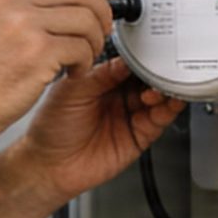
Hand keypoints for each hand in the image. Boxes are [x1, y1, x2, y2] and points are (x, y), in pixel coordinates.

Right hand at [0, 0, 118, 146]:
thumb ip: (14, 3)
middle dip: (101, 10)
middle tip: (102, 30)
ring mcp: (22, 22)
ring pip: (86, 18)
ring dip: (94, 40)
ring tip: (82, 57)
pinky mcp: (37, 52)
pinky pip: (81, 48)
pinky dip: (85, 62)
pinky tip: (71, 72)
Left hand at [4, 56, 185, 203]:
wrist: (48, 166)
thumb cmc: (50, 129)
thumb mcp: (71, 90)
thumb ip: (101, 74)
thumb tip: (127, 60)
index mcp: (101, 81)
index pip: (128, 63)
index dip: (140, 57)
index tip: (149, 51)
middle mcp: (117, 97)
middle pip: (147, 78)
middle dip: (156, 72)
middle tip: (160, 68)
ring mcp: (129, 117)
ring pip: (158, 98)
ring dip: (165, 89)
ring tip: (162, 86)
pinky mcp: (139, 137)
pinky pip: (160, 120)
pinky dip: (169, 109)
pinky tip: (169, 101)